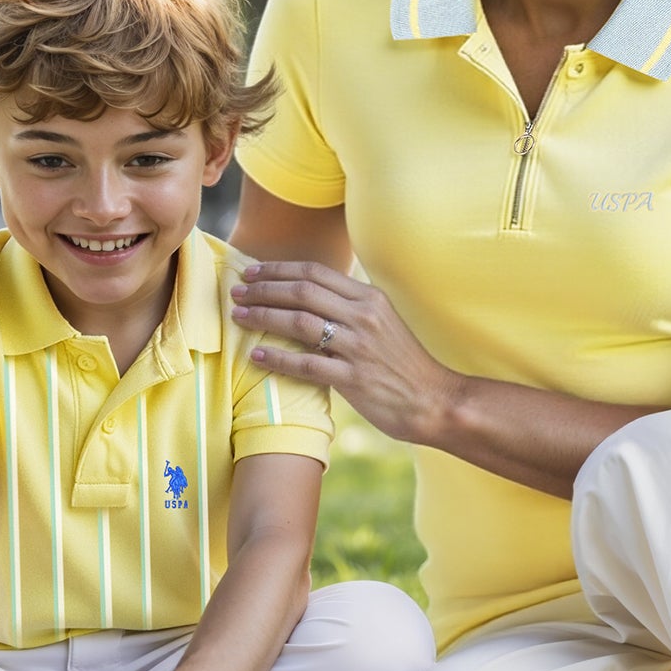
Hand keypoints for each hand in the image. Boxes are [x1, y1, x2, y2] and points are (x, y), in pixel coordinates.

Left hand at [230, 260, 463, 446]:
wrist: (434, 400)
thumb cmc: (405, 364)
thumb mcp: (383, 322)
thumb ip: (351, 307)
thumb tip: (312, 296)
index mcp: (370, 298)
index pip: (315, 273)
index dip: (278, 270)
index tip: (252, 272)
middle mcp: (363, 316)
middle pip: (302, 291)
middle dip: (263, 289)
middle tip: (236, 291)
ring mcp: (359, 347)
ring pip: (299, 322)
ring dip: (263, 317)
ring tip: (238, 317)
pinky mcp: (354, 378)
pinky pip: (306, 364)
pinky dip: (278, 358)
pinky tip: (257, 355)